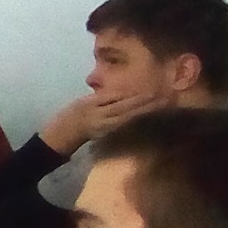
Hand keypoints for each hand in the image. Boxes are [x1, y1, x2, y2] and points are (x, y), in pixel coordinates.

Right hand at [40, 88, 169, 153]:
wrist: (61, 136)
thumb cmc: (69, 116)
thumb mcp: (84, 103)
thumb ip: (104, 98)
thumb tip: (125, 93)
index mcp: (98, 111)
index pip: (123, 102)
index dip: (139, 97)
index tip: (155, 90)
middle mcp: (107, 121)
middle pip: (131, 111)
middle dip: (149, 105)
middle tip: (166, 98)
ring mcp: (110, 129)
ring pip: (131, 118)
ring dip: (146, 111)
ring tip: (161, 105)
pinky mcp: (111, 133)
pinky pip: (126, 124)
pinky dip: (137, 117)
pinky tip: (146, 114)